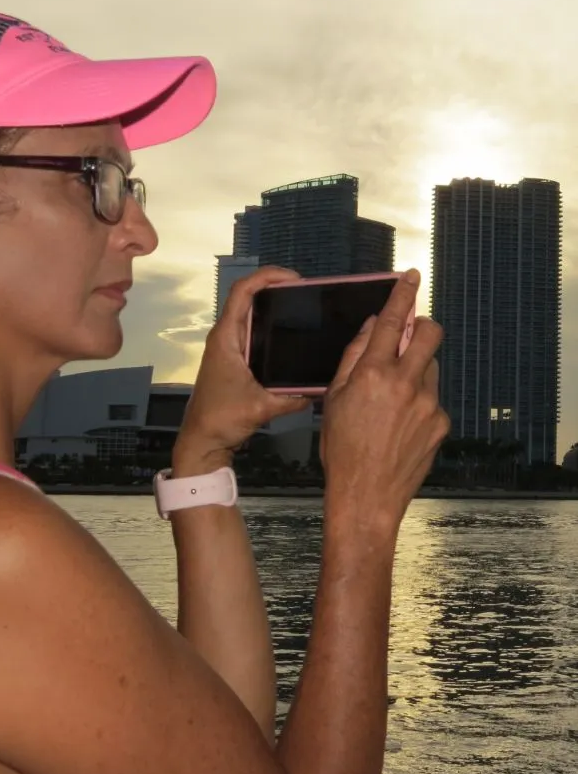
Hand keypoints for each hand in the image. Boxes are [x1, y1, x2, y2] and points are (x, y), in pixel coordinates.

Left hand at [174, 266, 310, 471]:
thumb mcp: (262, 407)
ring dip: (272, 307)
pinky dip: (270, 328)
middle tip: (305, 292)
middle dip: (275, 288)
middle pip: (248, 298)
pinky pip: (252, 333)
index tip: (294, 279)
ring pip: (250, 316)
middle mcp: (225, 337)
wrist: (202, 441)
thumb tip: (318, 390)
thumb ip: (293, 397)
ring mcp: (228, 348)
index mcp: (226, 337)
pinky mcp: (234, 360)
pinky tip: (289, 336)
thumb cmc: (221, 419)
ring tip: (302, 308)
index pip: (242, 291)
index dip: (267, 277)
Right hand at [320, 269, 449, 534]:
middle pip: (430, 333)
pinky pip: (432, 398)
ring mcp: (428, 403)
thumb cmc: (342, 450)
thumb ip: (353, 358)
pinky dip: (419, 401)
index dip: (402, 294)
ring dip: (416, 369)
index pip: (391, 320)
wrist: (365, 497)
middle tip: (408, 336)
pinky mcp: (440, 423)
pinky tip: (399, 425)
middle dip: (422, 326)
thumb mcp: (333, 399)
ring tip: (391, 399)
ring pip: (431, 367)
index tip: (411, 277)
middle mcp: (405, 383)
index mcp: (373, 373)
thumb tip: (370, 328)